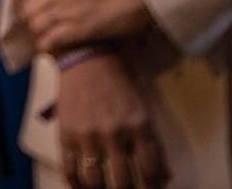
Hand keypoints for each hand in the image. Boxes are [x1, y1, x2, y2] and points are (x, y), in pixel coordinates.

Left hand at [19, 0, 151, 51]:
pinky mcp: (78, 28)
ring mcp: (67, 8)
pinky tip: (53, 46)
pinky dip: (48, 45)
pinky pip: (50, 39)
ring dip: (39, 32)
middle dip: (31, 16)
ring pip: (36, 24)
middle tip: (39, 22)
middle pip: (29, 6)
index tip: (31, 2)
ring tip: (46, 35)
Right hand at [54, 54, 167, 187]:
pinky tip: (82, 188)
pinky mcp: (66, 134)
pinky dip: (76, 185)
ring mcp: (88, 135)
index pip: (150, 171)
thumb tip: (164, 177)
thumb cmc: (119, 82)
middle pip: (123, 182)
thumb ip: (153, 144)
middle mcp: (114, 133)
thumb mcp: (143, 109)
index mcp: (139, 125)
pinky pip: (69, 170)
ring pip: (95, 181)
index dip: (153, 187)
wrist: (85, 56)